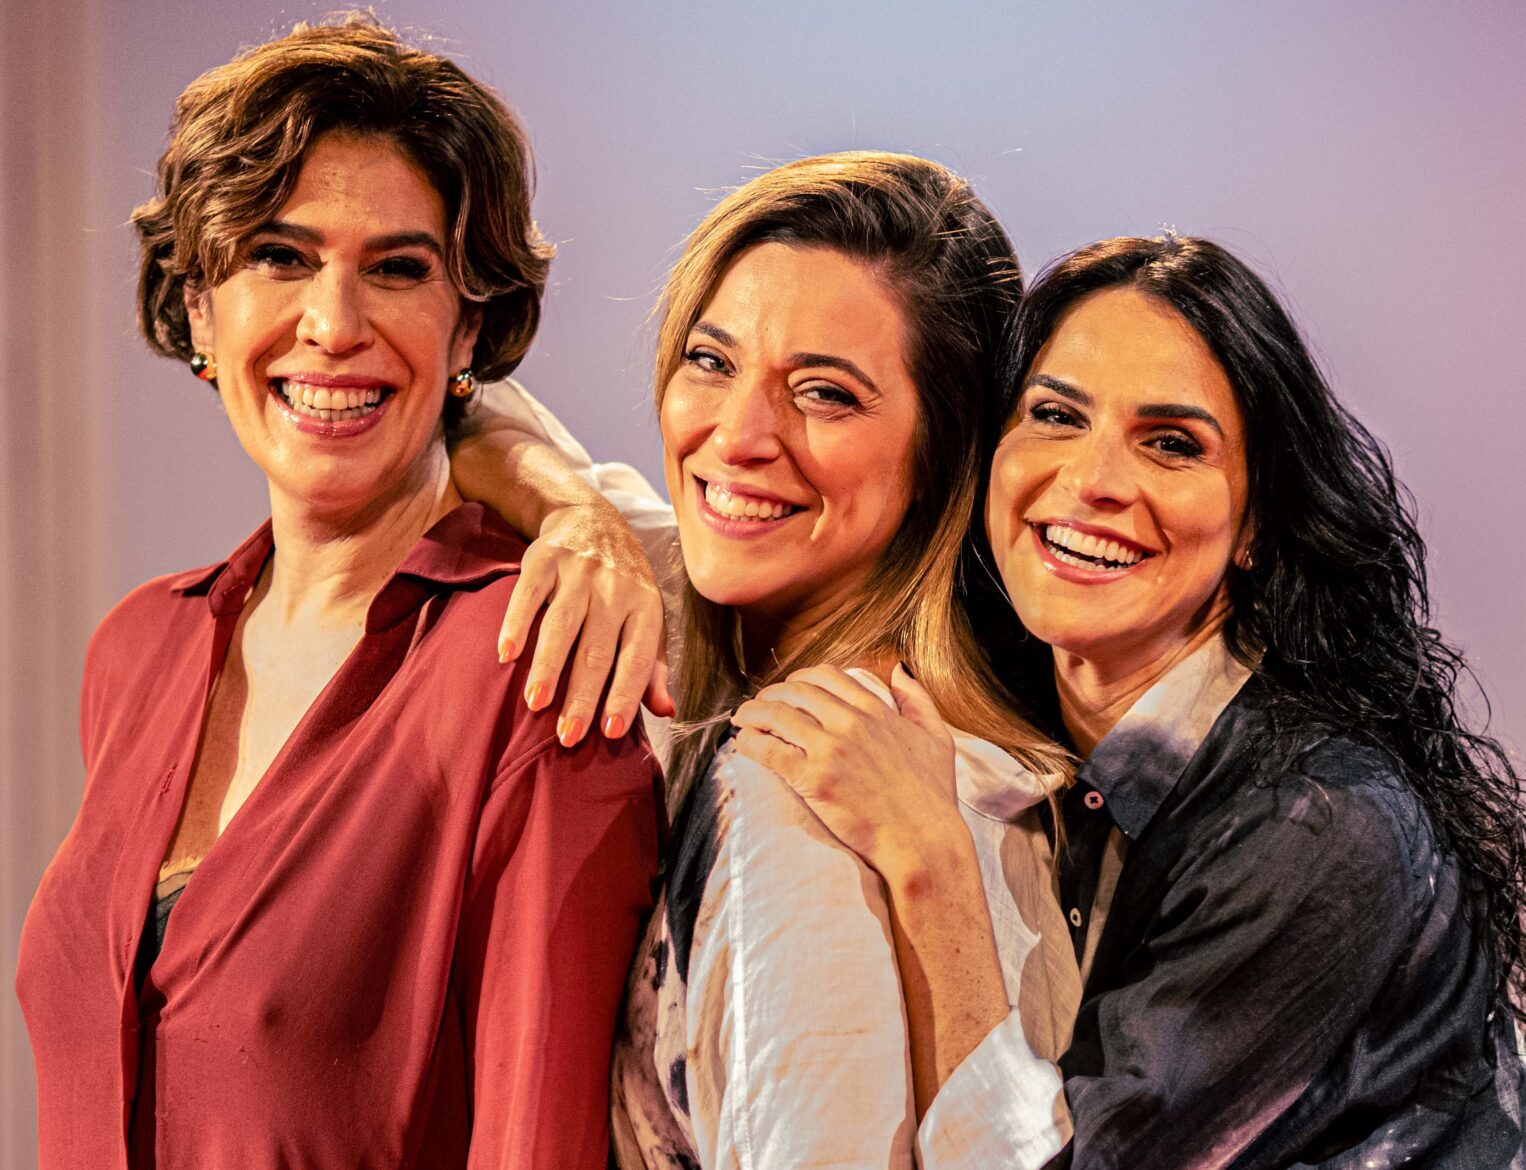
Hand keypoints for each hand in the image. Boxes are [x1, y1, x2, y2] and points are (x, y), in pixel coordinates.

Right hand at [502, 500, 674, 746]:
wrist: (593, 520)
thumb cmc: (623, 587)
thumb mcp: (646, 620)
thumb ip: (652, 667)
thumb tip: (666, 711)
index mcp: (646, 607)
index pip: (636, 659)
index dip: (623, 696)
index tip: (610, 733)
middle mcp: (616, 589)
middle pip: (597, 650)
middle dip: (582, 695)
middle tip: (567, 736)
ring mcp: (580, 572)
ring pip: (562, 625)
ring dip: (548, 666)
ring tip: (535, 704)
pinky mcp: (545, 559)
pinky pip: (529, 594)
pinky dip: (516, 624)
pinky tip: (505, 654)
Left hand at [729, 664, 965, 880]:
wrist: (923, 841)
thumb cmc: (933, 796)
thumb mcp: (937, 738)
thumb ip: (917, 700)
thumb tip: (900, 670)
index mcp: (875, 710)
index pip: (826, 676)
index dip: (800, 678)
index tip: (790, 689)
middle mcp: (850, 722)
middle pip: (796, 691)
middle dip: (771, 694)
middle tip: (760, 705)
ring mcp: (830, 749)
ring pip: (776, 715)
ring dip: (752, 712)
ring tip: (742, 719)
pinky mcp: (813, 779)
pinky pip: (769, 750)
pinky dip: (750, 742)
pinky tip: (743, 744)